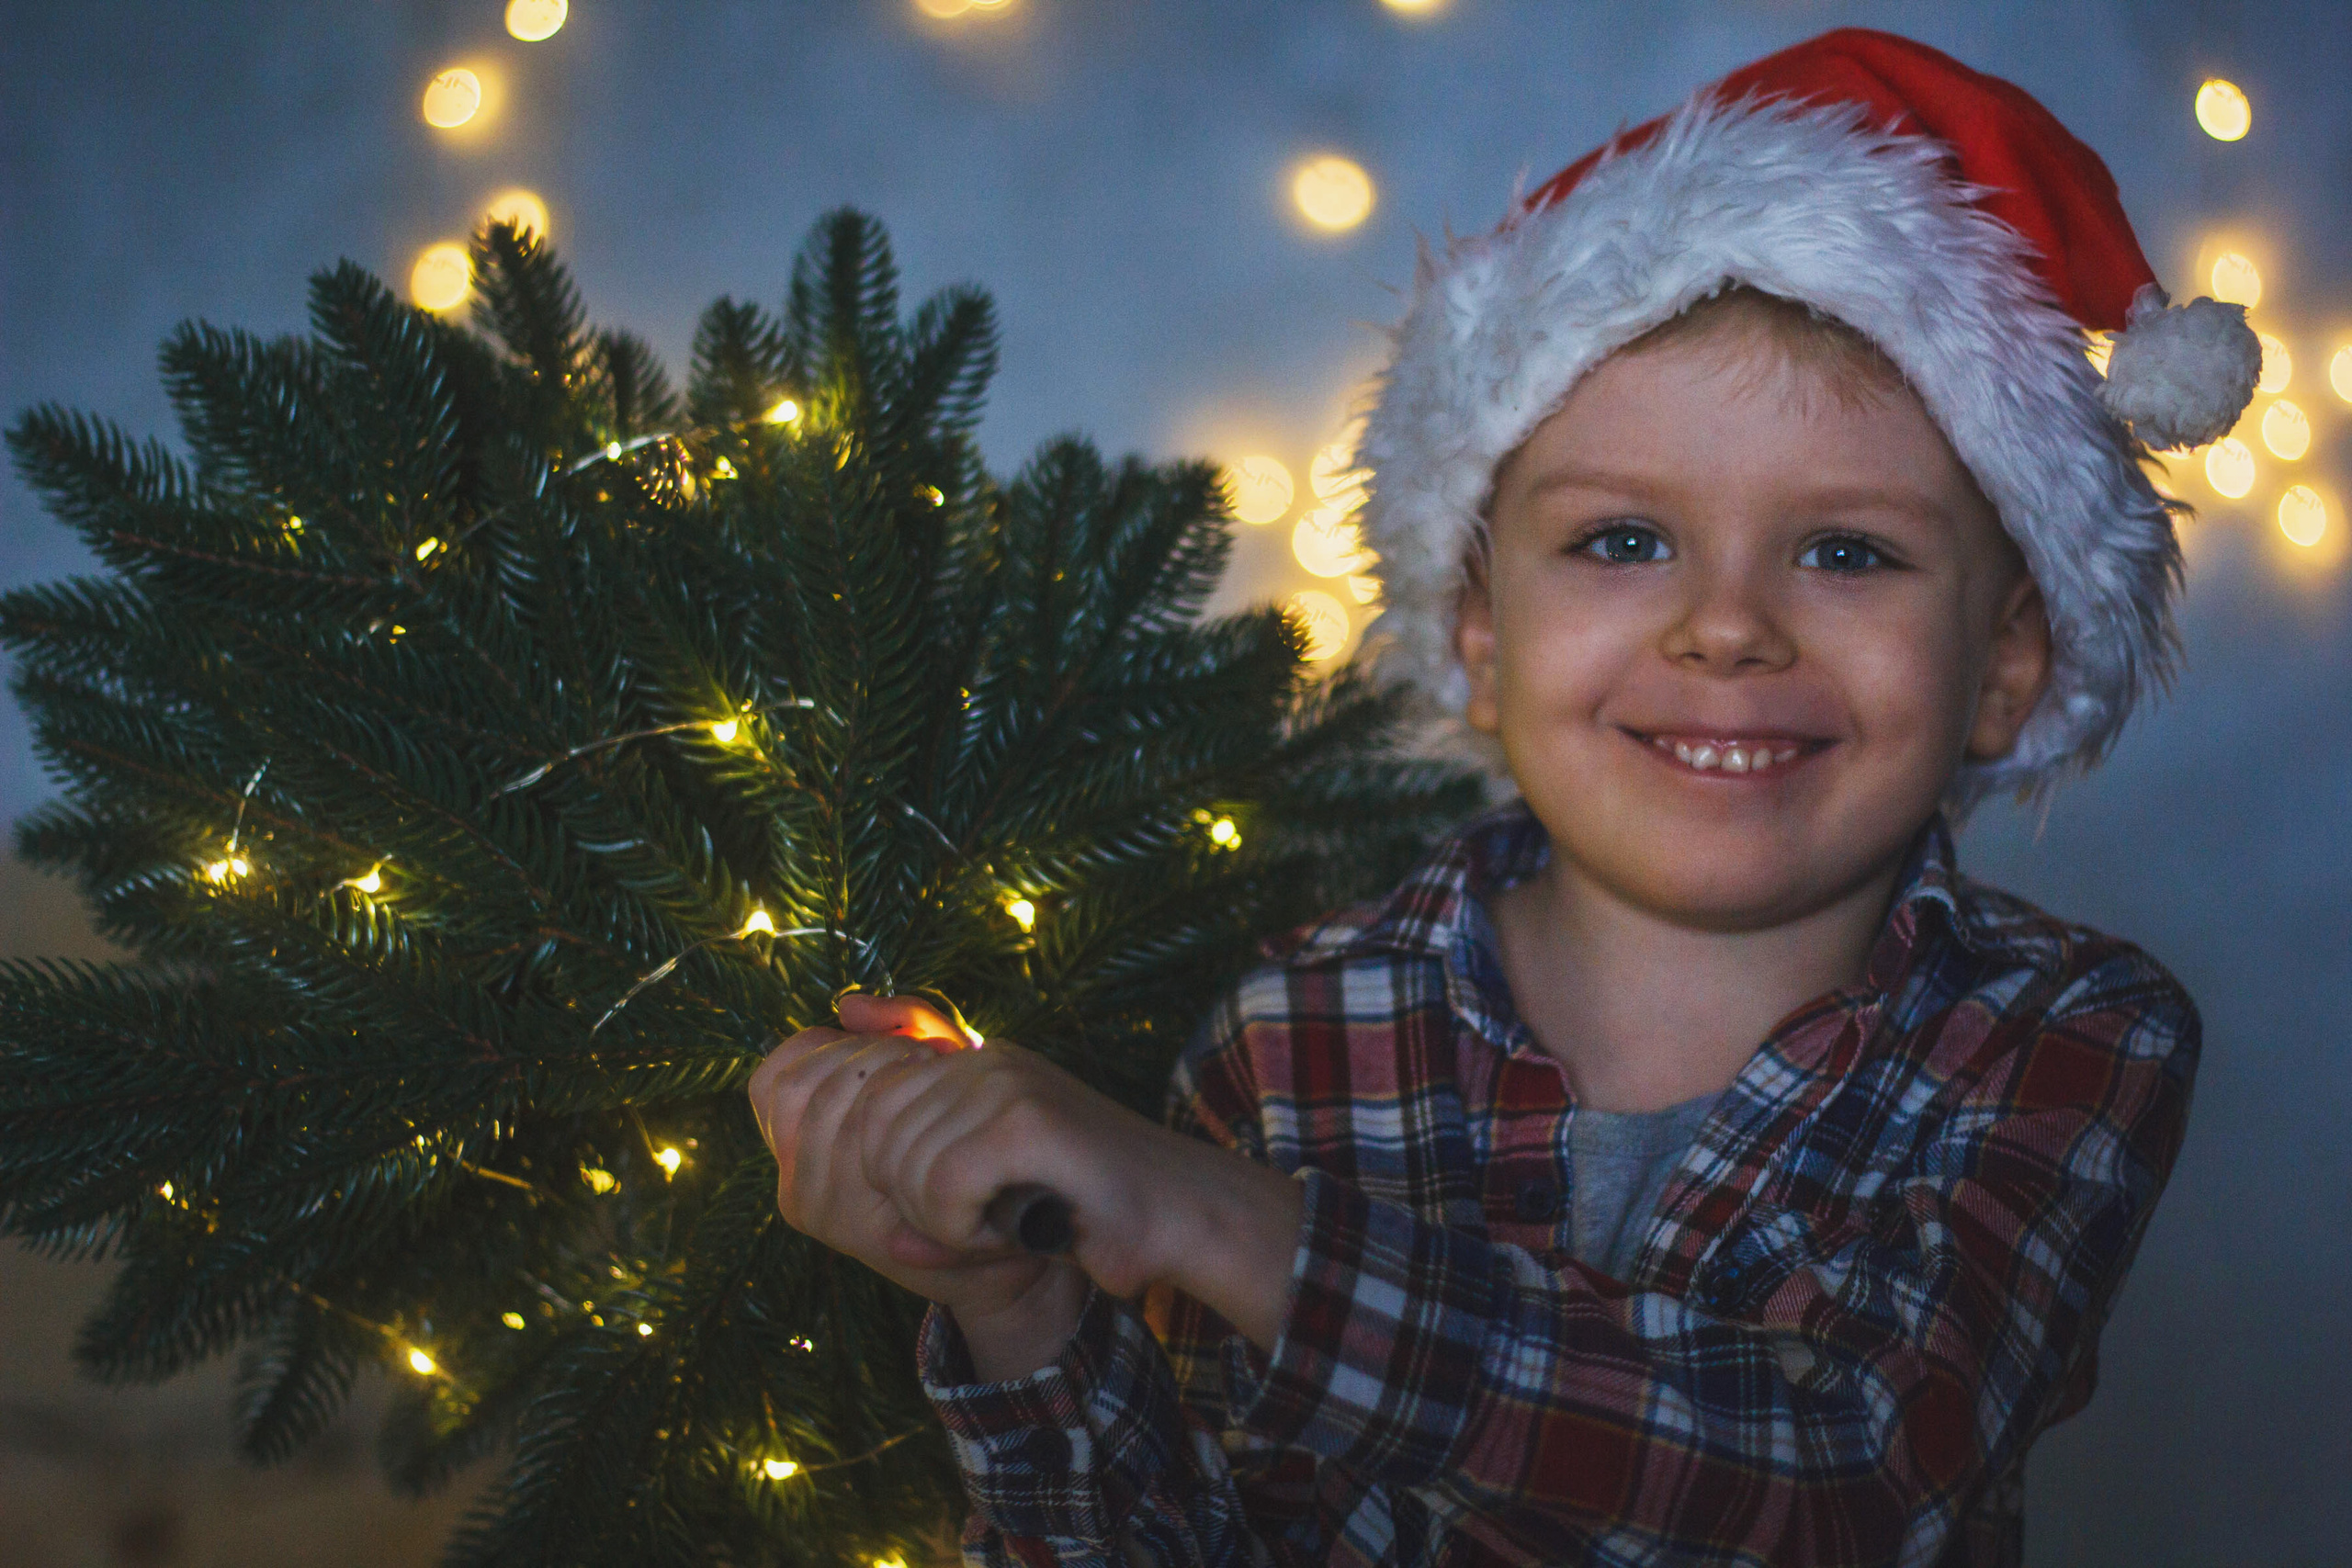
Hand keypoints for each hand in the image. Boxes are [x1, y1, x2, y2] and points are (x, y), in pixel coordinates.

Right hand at [747, 994, 1061, 1323]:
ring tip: (933, 1083)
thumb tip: (848, 1003)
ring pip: (822, 1105)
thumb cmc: (972, 1142)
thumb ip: (902, 1025)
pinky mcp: (851, 1227)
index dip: (835, 1047)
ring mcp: (818, 1206)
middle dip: (864, 1057)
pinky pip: (853, 1138)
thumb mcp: (936, 1071)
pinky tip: (935, 1110)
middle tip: (924, 1063)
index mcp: (799, 1146)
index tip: (897, 1052)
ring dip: (881, 1078)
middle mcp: (794, 1181)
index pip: (777, 1072)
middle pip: (798, 1084)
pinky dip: (892, 1107)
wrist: (1014, 1239)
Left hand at [836, 993, 1176, 1300]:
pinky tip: (1013, 1228)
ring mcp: (1005, 1082)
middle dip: (910, 1199)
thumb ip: (930, 1183)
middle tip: (979, 1219)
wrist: (1182, 1217)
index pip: (870, 1103)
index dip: (893, 1172)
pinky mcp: (1023, 1120)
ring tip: (1005, 1221)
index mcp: (976, 1065)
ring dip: (943, 1220)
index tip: (955, 1204)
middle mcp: (986, 1061)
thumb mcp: (997, 1193)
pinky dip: (966, 1230)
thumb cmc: (1091, 1213)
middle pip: (873, 1132)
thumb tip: (876, 1206)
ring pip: (901, 1164)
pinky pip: (939, 1187)